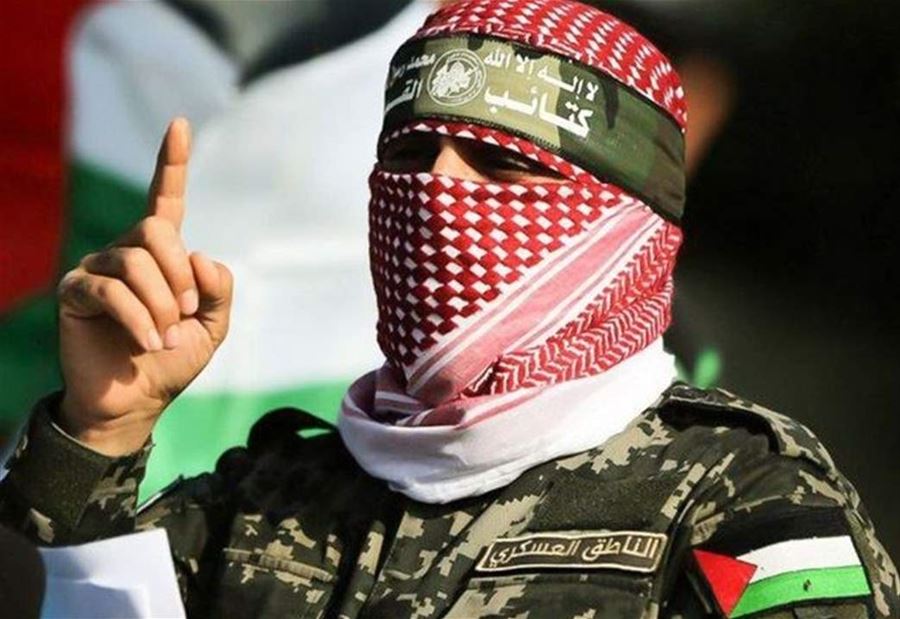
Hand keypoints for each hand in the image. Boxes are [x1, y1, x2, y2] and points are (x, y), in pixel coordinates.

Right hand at [56, 118, 232, 454]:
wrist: (136, 401)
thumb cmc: (173, 359)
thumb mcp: (212, 326)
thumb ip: (217, 289)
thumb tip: (201, 255)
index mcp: (163, 254)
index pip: (166, 198)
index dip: (172, 162)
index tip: (181, 124)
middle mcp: (128, 251)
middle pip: (156, 230)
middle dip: (179, 274)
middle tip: (184, 312)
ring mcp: (98, 268)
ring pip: (136, 260)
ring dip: (161, 302)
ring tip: (165, 335)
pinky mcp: (76, 291)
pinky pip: (110, 289)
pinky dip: (138, 317)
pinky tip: (147, 341)